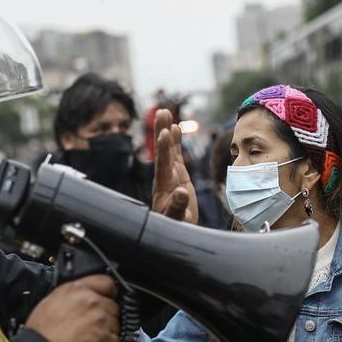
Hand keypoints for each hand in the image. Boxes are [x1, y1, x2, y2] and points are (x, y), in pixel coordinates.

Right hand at [26, 275, 119, 341]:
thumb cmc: (41, 331)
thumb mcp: (52, 300)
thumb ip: (74, 294)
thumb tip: (84, 295)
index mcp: (77, 289)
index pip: (107, 282)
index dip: (108, 292)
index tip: (107, 298)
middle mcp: (91, 301)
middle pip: (113, 305)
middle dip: (106, 315)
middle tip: (93, 324)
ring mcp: (99, 319)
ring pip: (116, 323)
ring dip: (108, 331)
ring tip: (90, 337)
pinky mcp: (103, 338)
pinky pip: (115, 340)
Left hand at [151, 109, 197, 223]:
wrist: (176, 229)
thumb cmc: (175, 226)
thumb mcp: (177, 219)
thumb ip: (177, 207)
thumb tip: (181, 192)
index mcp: (165, 186)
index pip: (163, 163)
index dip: (165, 148)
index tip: (166, 132)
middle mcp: (165, 177)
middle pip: (162, 151)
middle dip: (161, 132)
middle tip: (161, 112)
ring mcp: (171, 174)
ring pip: (168, 149)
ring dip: (166, 131)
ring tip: (164, 112)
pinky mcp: (177, 175)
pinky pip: (175, 154)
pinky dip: (175, 141)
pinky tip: (175, 128)